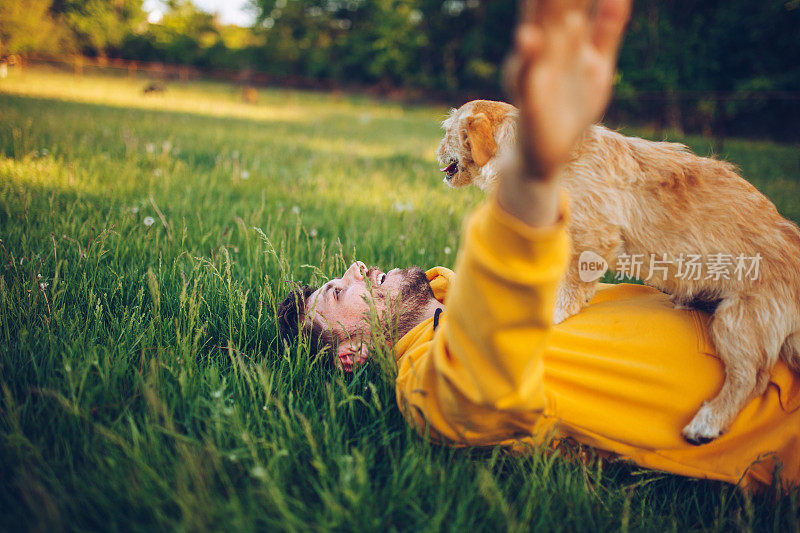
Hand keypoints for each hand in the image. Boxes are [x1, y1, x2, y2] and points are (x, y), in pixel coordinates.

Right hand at [511, 0, 630, 178]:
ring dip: (538, 8)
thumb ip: (607, 30)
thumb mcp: (598, 66)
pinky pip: (526, 74)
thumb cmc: (570, 109)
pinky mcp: (530, 97)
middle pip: (552, 6)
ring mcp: (536, 70)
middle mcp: (547, 48)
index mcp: (565, 39)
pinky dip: (526, 57)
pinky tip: (528, 38)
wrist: (547, 156)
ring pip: (536, 31)